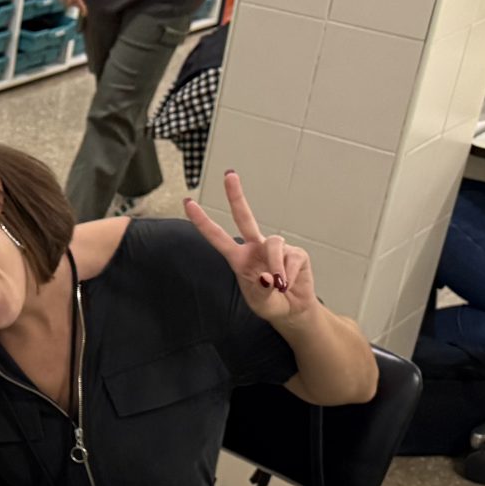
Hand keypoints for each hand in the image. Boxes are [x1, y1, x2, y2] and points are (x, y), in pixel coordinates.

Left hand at [184, 169, 318, 327]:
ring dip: (276, 267)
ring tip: (279, 285)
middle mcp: (255, 247)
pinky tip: (289, 284)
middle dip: (236, 195)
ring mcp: (276, 248)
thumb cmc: (270, 302)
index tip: (188, 203)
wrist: (293, 310)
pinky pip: (292, 259)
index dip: (203, 221)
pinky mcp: (296, 253)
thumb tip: (267, 276)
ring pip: (274, 244)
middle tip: (229, 175)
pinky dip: (290, 274)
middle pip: (244, 217)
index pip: (217, 237)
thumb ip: (260, 291)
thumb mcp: (260, 303)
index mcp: (239, 258)